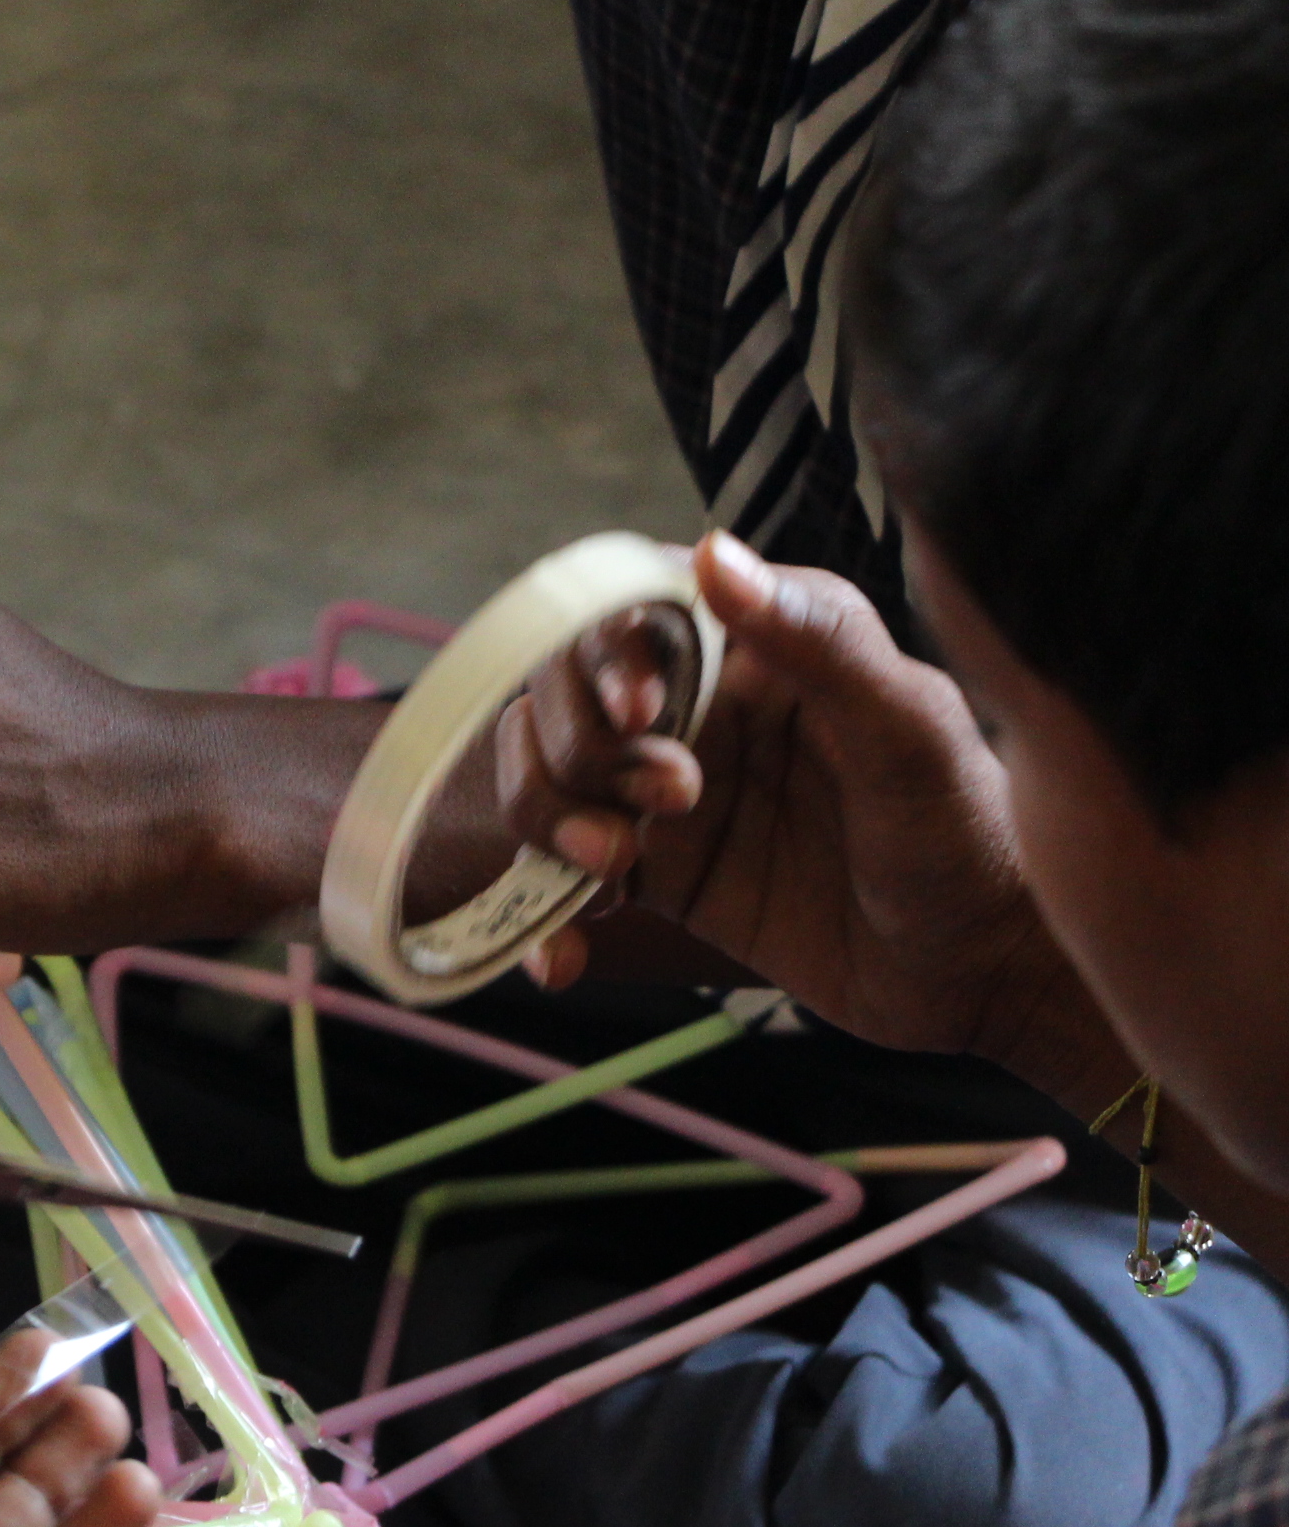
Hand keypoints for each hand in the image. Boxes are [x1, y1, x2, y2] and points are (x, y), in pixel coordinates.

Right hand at [499, 532, 1094, 1075]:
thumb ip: (820, 642)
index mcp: (759, 647)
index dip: (603, 653)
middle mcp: (700, 708)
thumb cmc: (972, 837)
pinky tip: (565, 957)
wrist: (985, 973)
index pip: (627, 609)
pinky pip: (557, 878)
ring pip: (541, 779)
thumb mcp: (909, 734)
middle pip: (559, 696)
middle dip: (579, 753)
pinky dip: (541, 920)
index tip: (639, 715)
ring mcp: (666, 794)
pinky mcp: (656, 874)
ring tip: (617, 873)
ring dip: (549, 824)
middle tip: (658, 812)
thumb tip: (714, 553)